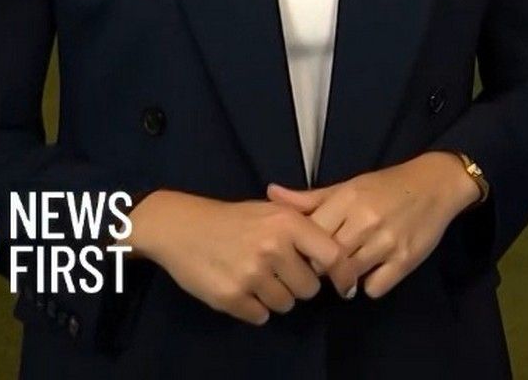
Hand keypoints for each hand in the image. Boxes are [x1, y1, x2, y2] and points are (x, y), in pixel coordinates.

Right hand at [123, 190, 343, 325]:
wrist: (181, 227)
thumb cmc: (233, 219)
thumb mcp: (273, 211)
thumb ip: (305, 229)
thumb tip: (340, 256)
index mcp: (288, 224)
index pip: (333, 257)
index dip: (344, 275)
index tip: (346, 287)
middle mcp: (273, 248)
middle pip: (309, 289)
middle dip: (298, 285)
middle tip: (279, 272)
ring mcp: (251, 274)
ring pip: (286, 305)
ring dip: (276, 297)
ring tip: (257, 278)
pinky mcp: (231, 297)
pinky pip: (260, 316)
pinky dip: (254, 308)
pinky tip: (242, 288)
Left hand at [266, 153, 479, 299]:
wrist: (436, 184)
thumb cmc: (386, 186)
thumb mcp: (348, 187)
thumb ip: (310, 199)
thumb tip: (270, 194)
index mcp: (348, 200)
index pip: (309, 237)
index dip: (303, 248)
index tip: (307, 251)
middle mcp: (365, 221)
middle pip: (325, 261)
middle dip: (321, 267)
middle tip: (326, 265)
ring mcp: (387, 242)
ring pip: (348, 276)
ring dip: (344, 278)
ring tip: (349, 268)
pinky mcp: (405, 260)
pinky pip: (374, 288)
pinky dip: (371, 284)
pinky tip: (373, 271)